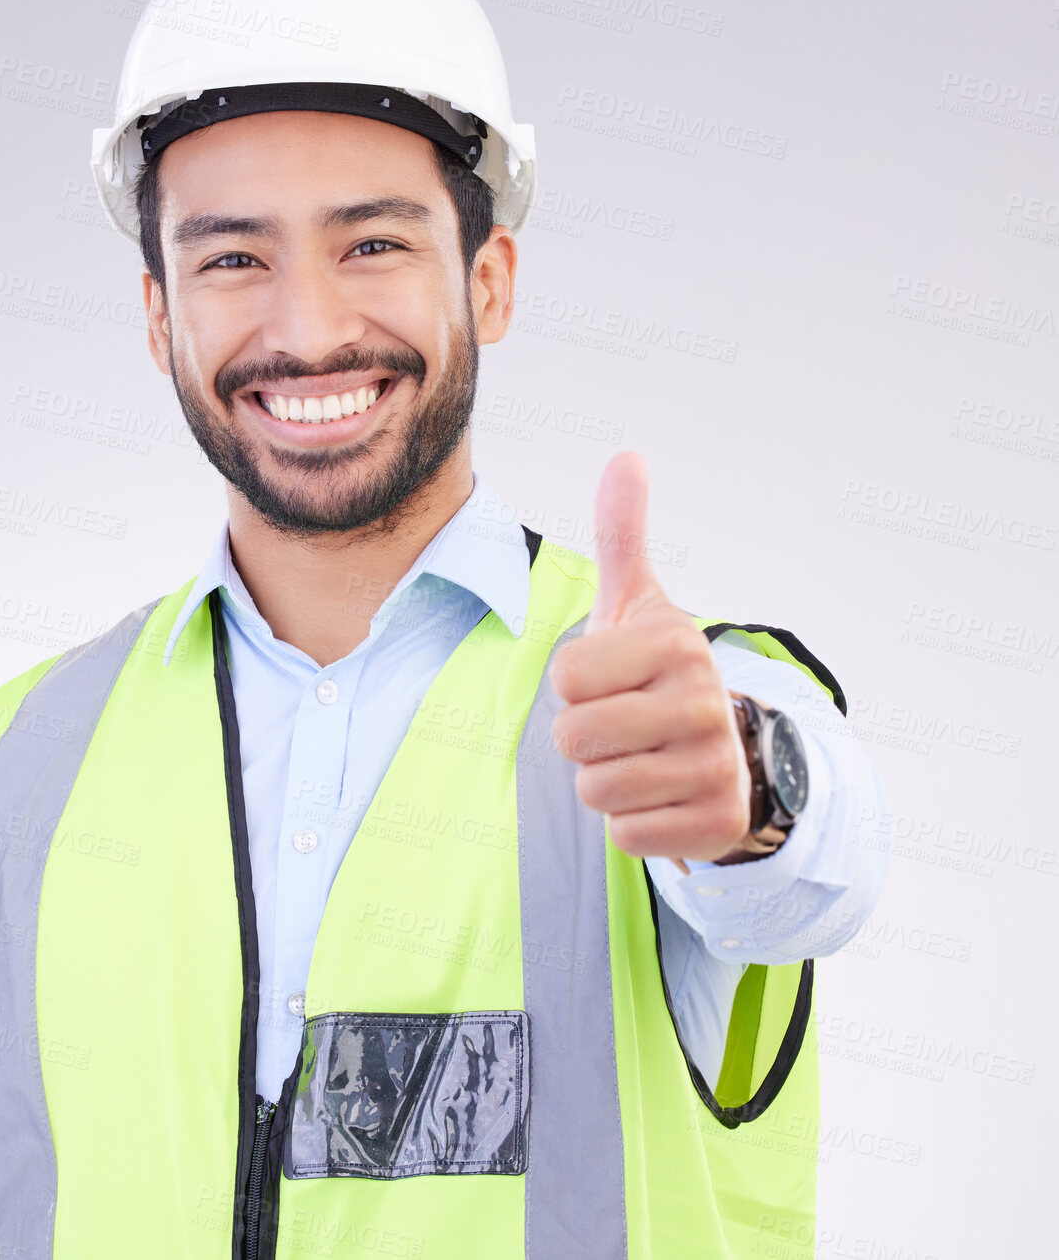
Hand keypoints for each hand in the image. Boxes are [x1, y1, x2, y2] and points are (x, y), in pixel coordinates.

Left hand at [548, 451, 753, 870]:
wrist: (727, 755)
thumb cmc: (658, 675)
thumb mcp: (640, 606)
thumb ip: (623, 534)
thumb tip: (626, 457)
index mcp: (677, 645)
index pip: (565, 676)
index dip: (574, 683)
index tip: (612, 680)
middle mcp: (705, 703)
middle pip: (573, 737)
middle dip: (583, 738)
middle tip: (622, 726)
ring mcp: (716, 768)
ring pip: (594, 789)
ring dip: (605, 780)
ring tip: (641, 759)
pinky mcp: (715, 826)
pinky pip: (623, 835)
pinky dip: (631, 823)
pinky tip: (661, 798)